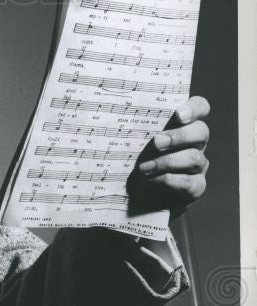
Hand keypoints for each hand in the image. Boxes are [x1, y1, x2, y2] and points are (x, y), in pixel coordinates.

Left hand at [129, 96, 209, 216]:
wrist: (135, 198)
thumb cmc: (132, 162)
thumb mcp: (130, 142)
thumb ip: (130, 127)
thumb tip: (104, 111)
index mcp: (182, 126)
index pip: (200, 107)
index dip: (194, 108)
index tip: (178, 114)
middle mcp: (195, 144)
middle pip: (201, 132)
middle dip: (179, 136)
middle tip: (156, 143)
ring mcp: (198, 166)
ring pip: (194, 158)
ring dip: (166, 162)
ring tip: (143, 168)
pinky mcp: (195, 187)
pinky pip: (188, 183)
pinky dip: (167, 181)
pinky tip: (150, 181)